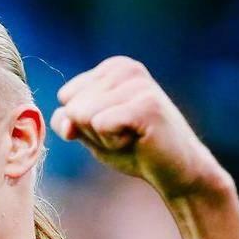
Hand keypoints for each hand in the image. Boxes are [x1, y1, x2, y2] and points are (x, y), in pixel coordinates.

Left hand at [50, 57, 227, 201]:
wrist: (174, 170)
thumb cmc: (134, 150)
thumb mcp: (92, 135)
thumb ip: (69, 122)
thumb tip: (64, 120)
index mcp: (113, 68)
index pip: (66, 97)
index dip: (83, 123)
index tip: (113, 127)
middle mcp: (126, 68)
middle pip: (73, 107)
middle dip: (93, 132)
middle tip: (126, 135)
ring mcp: (138, 83)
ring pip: (84, 115)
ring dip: (104, 138)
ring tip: (133, 137)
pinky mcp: (146, 103)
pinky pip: (101, 124)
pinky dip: (114, 143)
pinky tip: (139, 140)